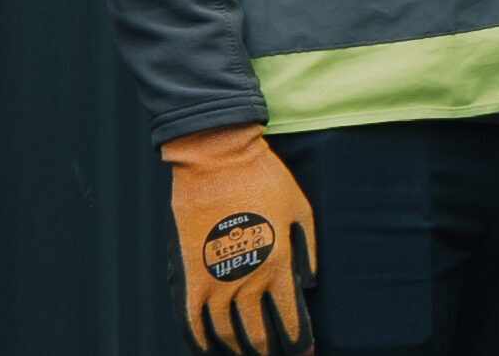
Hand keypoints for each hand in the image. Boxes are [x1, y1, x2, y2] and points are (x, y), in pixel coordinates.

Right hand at [163, 124, 317, 355]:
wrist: (219, 162)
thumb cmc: (265, 181)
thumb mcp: (301, 210)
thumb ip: (308, 251)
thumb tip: (310, 285)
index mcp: (278, 263)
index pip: (289, 318)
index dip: (298, 341)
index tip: (304, 352)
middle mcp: (246, 279)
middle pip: (258, 333)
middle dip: (269, 351)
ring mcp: (214, 281)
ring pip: (225, 333)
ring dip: (238, 350)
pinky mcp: (187, 276)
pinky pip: (191, 321)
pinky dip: (201, 341)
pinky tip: (210, 348)